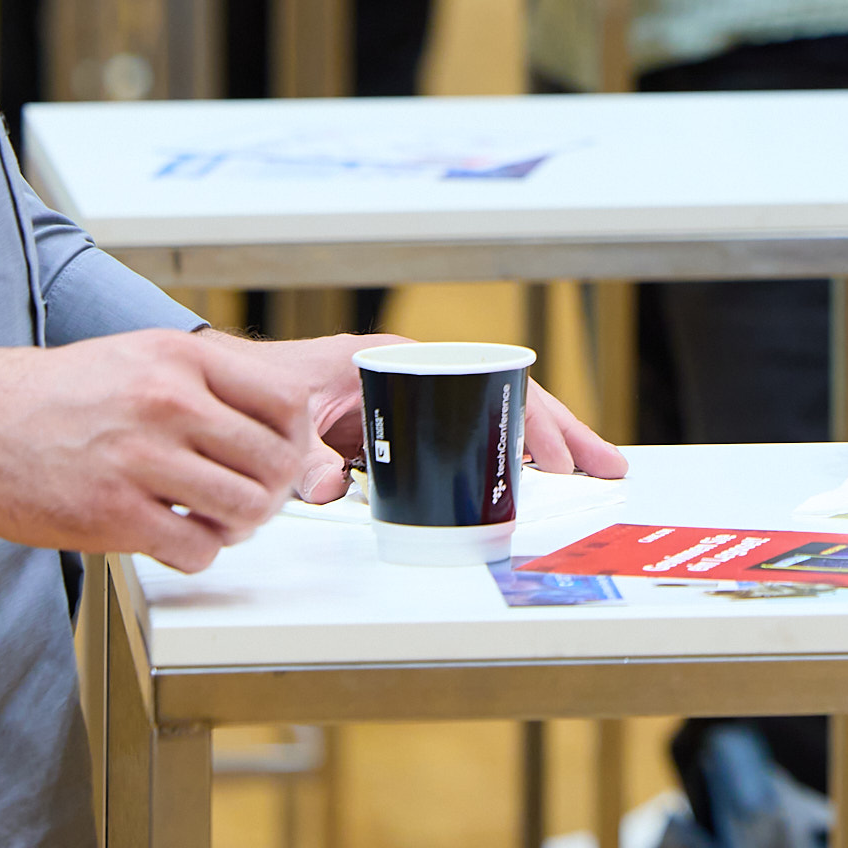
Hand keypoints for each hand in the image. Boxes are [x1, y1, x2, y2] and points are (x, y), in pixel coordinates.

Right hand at [0, 327, 322, 574]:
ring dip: (240, 526)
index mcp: (179, 358)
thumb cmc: (47, 394)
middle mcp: (168, 402)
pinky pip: (196, 548)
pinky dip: (199, 553)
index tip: (281, 456)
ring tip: (214, 520)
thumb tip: (267, 420)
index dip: (294, 440)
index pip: (285, 403)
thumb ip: (200, 381)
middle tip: (251, 499)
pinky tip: (176, 538)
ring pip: (244, 508)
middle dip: (271, 490)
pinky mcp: (112, 514)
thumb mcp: (135, 355)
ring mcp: (141, 459)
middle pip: (273, 460)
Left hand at [237, 332, 629, 501]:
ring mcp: (424, 397)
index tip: (553, 457)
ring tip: (590, 470)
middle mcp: (423, 373)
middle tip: (605, 465)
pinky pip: (476, 431)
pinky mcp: (415, 423)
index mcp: (402, 359)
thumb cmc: (266, 387)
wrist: (242, 385)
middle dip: (561, 431)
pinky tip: (539, 475)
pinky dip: (511, 451)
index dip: (526, 421)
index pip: (485, 384)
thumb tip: (326, 488)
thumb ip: (302, 454)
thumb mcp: (285, 416)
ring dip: (546, 442)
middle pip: (510, 396)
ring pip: (500, 414)